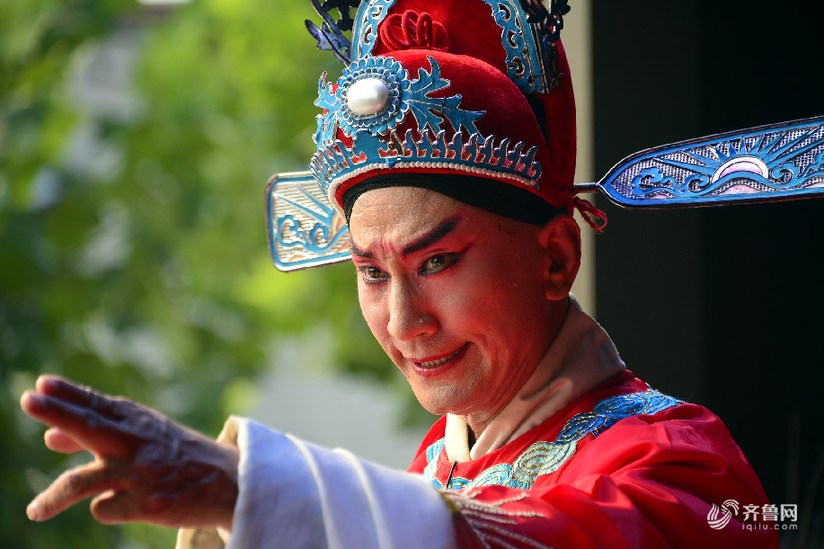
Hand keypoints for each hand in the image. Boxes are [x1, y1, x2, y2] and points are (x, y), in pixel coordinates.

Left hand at [20, 375, 238, 529]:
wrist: (229, 482)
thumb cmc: (178, 455)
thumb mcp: (144, 437)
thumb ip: (99, 433)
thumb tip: (48, 438)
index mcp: (138, 421)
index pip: (96, 404)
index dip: (68, 393)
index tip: (42, 384)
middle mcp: (137, 442)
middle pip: (89, 425)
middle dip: (57, 412)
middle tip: (27, 400)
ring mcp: (140, 473)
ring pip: (82, 482)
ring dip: (53, 497)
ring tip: (34, 512)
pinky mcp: (147, 504)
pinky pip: (105, 508)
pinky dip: (106, 507)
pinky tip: (123, 504)